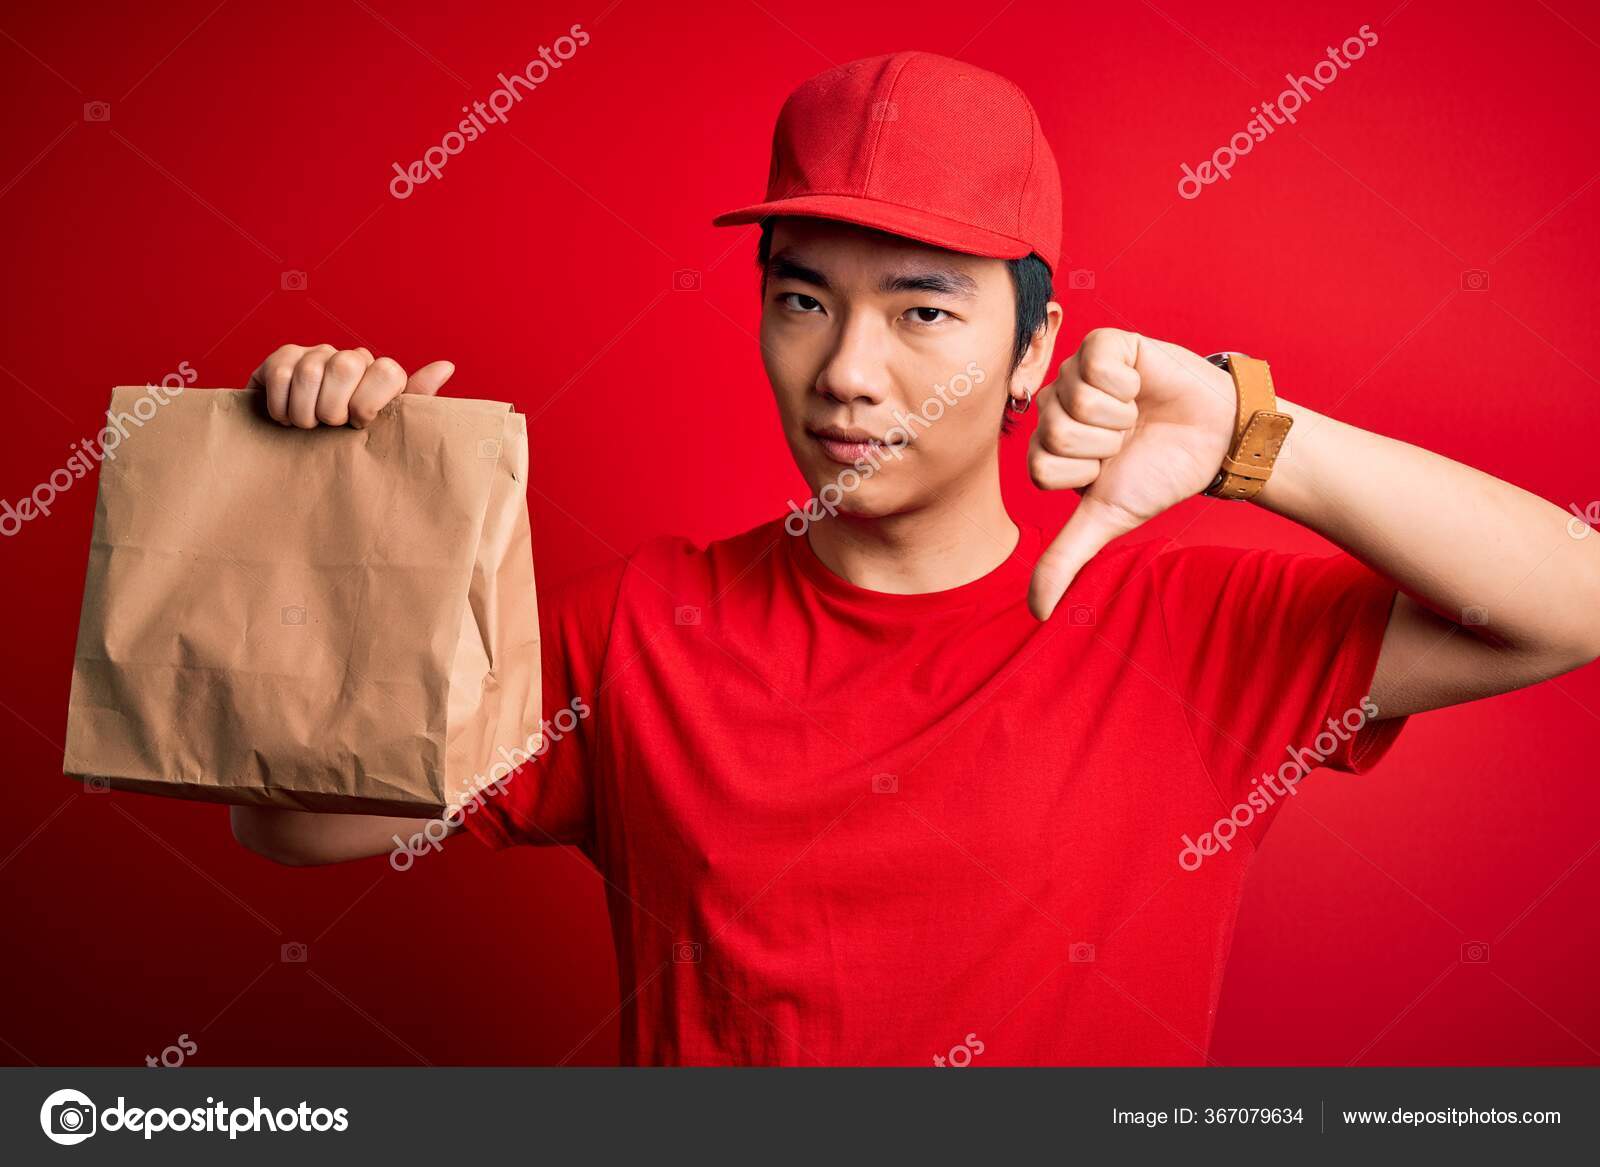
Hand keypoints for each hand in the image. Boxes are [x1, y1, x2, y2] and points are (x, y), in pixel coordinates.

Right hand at [245, 344, 455, 428]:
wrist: (299, 452)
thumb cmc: (348, 445)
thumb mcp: (384, 430)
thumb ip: (415, 400)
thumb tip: (446, 366)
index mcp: (380, 374)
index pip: (387, 371)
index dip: (369, 404)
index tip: (359, 424)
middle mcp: (350, 358)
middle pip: (346, 365)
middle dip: (333, 408)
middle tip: (329, 426)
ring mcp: (316, 354)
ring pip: (310, 372)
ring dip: (304, 411)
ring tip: (306, 425)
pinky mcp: (283, 358)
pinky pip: (280, 373)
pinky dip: (281, 404)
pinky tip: (285, 416)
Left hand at [1026, 328, 1237, 619]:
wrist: (1216, 440)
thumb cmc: (1157, 475)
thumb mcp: (1107, 519)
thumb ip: (1065, 558)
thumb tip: (1036, 613)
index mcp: (1048, 447)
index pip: (1040, 466)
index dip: (1085, 474)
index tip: (1110, 468)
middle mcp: (1055, 407)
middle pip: (1055, 434)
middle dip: (1104, 445)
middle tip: (1127, 439)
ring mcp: (1076, 373)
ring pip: (1074, 399)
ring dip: (1119, 416)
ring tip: (1135, 414)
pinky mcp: (1105, 344)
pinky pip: (1095, 363)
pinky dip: (1126, 383)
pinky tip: (1139, 386)